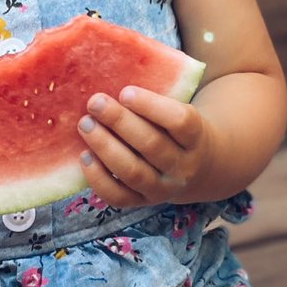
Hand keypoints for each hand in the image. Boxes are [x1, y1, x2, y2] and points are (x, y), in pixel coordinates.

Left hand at [78, 87, 212, 207]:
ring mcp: (164, 189)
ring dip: (105, 147)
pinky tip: (85, 156)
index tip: (125, 91)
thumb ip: (156, 103)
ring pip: (133, 171)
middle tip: (95, 102)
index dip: (151, 106)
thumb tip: (113, 84)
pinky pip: (119, 196)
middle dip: (119, 121)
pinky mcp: (144, 203)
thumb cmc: (180, 130)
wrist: (201, 169)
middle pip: (152, 145)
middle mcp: (183, 167)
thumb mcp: (182, 112)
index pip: (180, 122)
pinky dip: (99, 178)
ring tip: (86, 125)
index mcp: (197, 137)